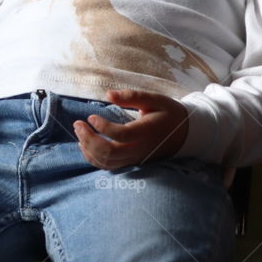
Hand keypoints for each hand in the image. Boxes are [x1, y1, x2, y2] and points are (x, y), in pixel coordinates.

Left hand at [72, 88, 189, 168]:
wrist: (184, 134)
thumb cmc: (168, 113)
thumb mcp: (154, 99)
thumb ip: (131, 96)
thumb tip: (108, 94)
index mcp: (146, 132)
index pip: (121, 135)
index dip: (102, 127)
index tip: (91, 117)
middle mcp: (139, 149)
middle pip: (109, 152)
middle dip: (89, 139)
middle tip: (78, 124)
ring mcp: (135, 158)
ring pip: (107, 162)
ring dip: (88, 149)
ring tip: (79, 132)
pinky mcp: (131, 162)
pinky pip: (109, 166)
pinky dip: (93, 158)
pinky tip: (85, 145)